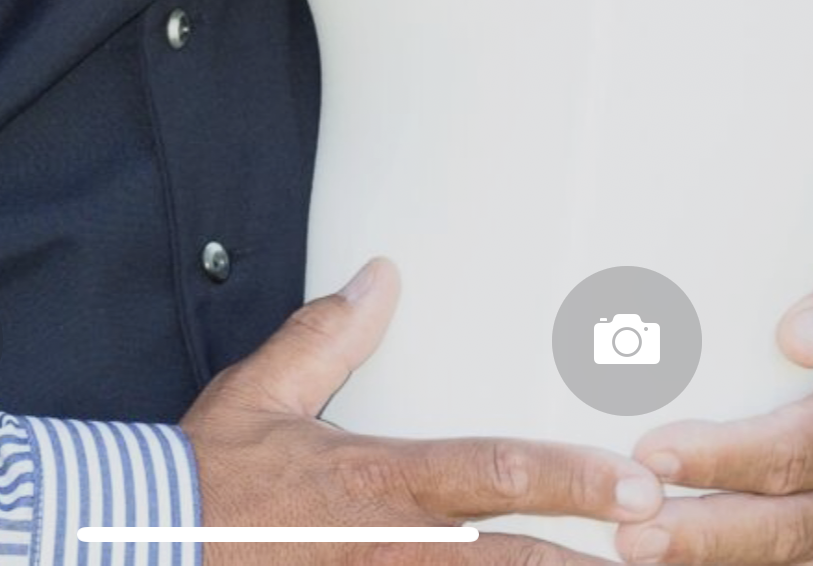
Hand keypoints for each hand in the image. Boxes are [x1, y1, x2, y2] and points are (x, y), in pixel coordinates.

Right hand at [183, 258, 662, 565]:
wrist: (146, 543)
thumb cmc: (208, 476)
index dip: (571, 480)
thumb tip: (380, 274)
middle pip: (515, 563)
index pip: (494, 474)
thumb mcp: (264, 389)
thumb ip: (330, 333)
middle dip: (593, 564)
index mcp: (379, 481)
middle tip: (665, 551)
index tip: (633, 484)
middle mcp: (392, 548)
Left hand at [617, 276, 812, 565]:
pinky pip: (777, 558)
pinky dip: (728, 563)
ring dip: (711, 560)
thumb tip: (798, 338)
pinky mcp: (811, 517)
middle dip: (706, 535)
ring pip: (782, 555)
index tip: (654, 455)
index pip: (793, 452)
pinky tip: (675, 562)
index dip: (724, 460)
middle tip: (635, 538)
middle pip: (784, 525)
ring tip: (637, 554)